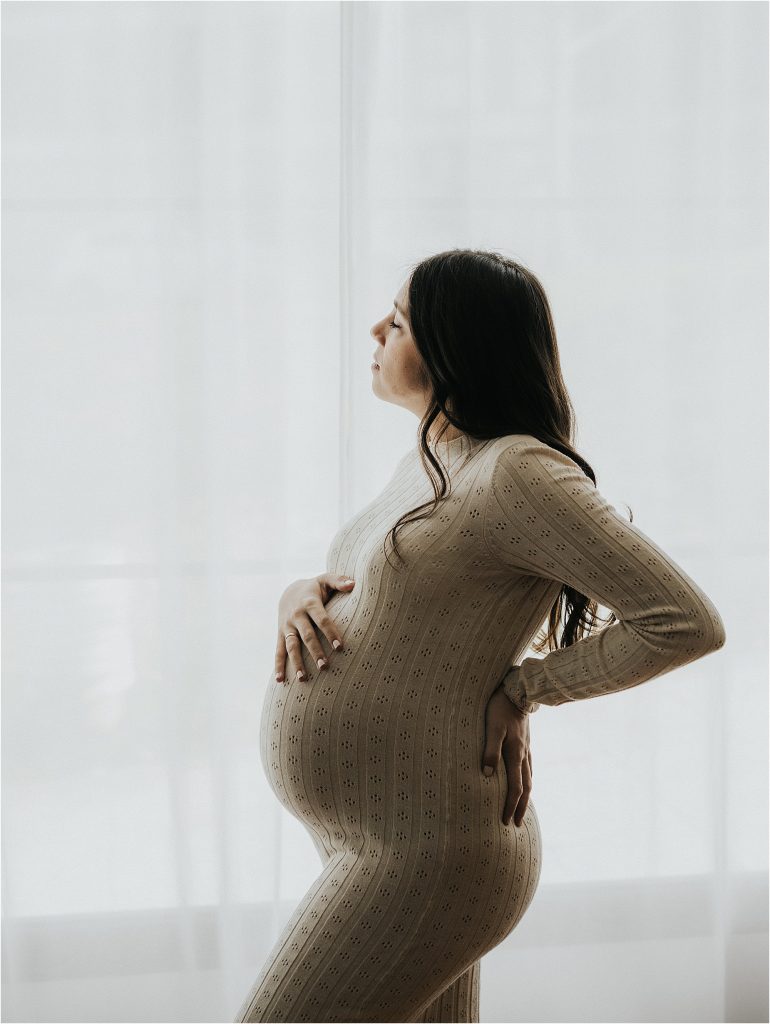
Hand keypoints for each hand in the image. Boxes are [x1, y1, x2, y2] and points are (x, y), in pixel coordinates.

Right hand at [275, 573, 354, 683]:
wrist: (290, 591)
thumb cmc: (315, 588)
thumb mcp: (325, 579)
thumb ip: (339, 580)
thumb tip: (353, 584)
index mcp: (309, 602)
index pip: (321, 619)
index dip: (330, 632)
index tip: (340, 647)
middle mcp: (296, 615)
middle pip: (307, 635)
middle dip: (315, 651)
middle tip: (325, 667)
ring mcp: (286, 626)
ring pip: (291, 646)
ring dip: (296, 662)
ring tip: (304, 678)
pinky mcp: (280, 634)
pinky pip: (278, 651)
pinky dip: (278, 666)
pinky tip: (280, 680)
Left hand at [481, 685, 532, 826]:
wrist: (518, 691)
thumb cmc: (500, 708)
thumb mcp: (492, 728)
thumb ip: (490, 750)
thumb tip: (488, 775)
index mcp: (515, 753)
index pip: (515, 787)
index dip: (511, 806)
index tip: (506, 821)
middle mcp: (524, 754)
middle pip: (525, 787)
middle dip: (521, 807)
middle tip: (517, 823)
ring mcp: (527, 748)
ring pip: (529, 778)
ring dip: (526, 796)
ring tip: (522, 808)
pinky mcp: (526, 742)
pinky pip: (529, 767)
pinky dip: (527, 780)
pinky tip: (524, 781)